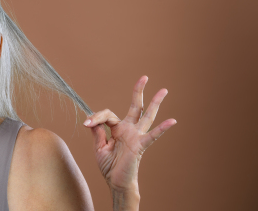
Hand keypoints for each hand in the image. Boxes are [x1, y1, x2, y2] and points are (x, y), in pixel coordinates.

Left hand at [84, 76, 176, 191]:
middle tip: (144, 77)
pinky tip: (172, 121)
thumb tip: (90, 119)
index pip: (108, 114)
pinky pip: (152, 136)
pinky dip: (162, 129)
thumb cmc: (109, 166)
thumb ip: (97, 133)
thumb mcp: (99, 148)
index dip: (96, 117)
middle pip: (136, 107)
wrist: (116, 182)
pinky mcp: (140, 146)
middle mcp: (129, 129)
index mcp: (118, 129)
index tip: (87, 123)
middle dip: (138, 92)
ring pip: (147, 116)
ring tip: (163, 90)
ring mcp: (136, 136)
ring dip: (155, 103)